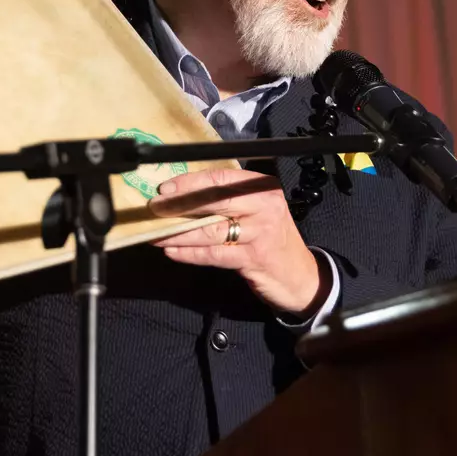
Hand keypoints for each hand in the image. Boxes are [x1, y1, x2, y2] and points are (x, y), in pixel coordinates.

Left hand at [150, 168, 325, 317]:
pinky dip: (190, 253)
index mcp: (262, 187)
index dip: (190, 182)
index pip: (221, 178)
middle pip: (214, 199)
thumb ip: (229, 201)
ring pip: (211, 229)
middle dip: (180, 204)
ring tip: (157, 234)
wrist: (301, 277)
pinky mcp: (254, 258)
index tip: (165, 188)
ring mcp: (260, 231)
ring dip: (179, 232)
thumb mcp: (257, 211)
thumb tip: (183, 196)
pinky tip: (173, 252)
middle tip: (155, 208)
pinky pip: (214, 254)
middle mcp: (264, 204)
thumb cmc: (271, 240)